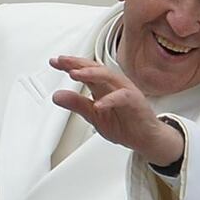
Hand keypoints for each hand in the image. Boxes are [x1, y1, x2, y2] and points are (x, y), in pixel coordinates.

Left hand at [48, 55, 182, 165]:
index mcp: (102, 86)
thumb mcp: (93, 115)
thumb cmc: (124, 124)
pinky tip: (98, 104)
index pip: (84, 71)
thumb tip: (57, 96)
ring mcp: (125, 91)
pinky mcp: (135, 101)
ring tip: (75, 74)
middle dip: (77, 63)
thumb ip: (76, 104)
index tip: (54, 62)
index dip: (69, 65)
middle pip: (94, 68)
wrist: (145, 138)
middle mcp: (113, 85)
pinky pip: (122, 97)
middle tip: (62, 61)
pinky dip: (110, 100)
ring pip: (108, 76)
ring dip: (91, 74)